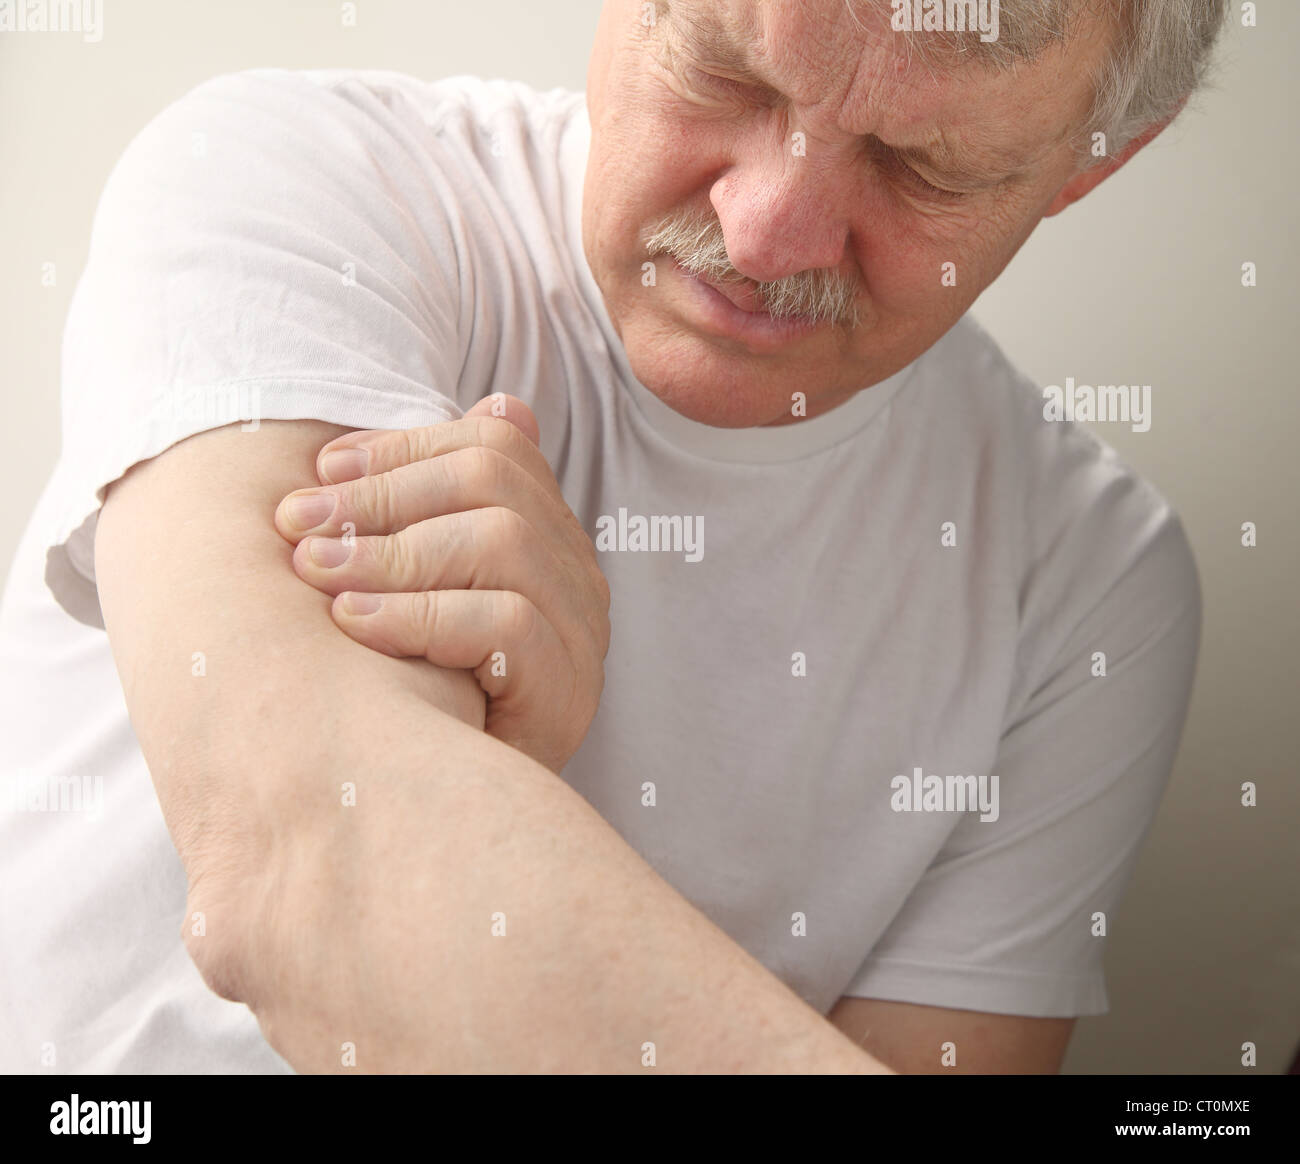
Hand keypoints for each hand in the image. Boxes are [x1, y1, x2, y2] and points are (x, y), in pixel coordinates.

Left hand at [272, 394, 609, 773]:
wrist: (459, 808)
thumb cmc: (430, 688)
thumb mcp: (426, 585)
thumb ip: (439, 505)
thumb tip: (499, 398)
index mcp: (546, 533)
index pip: (493, 444)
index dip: (401, 447)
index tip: (321, 473)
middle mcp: (573, 570)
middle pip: (493, 481)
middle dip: (381, 494)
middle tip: (298, 527)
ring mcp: (580, 628)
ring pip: (501, 541)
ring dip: (390, 552)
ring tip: (318, 575)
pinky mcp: (568, 688)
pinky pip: (504, 623)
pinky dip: (418, 615)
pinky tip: (355, 624)